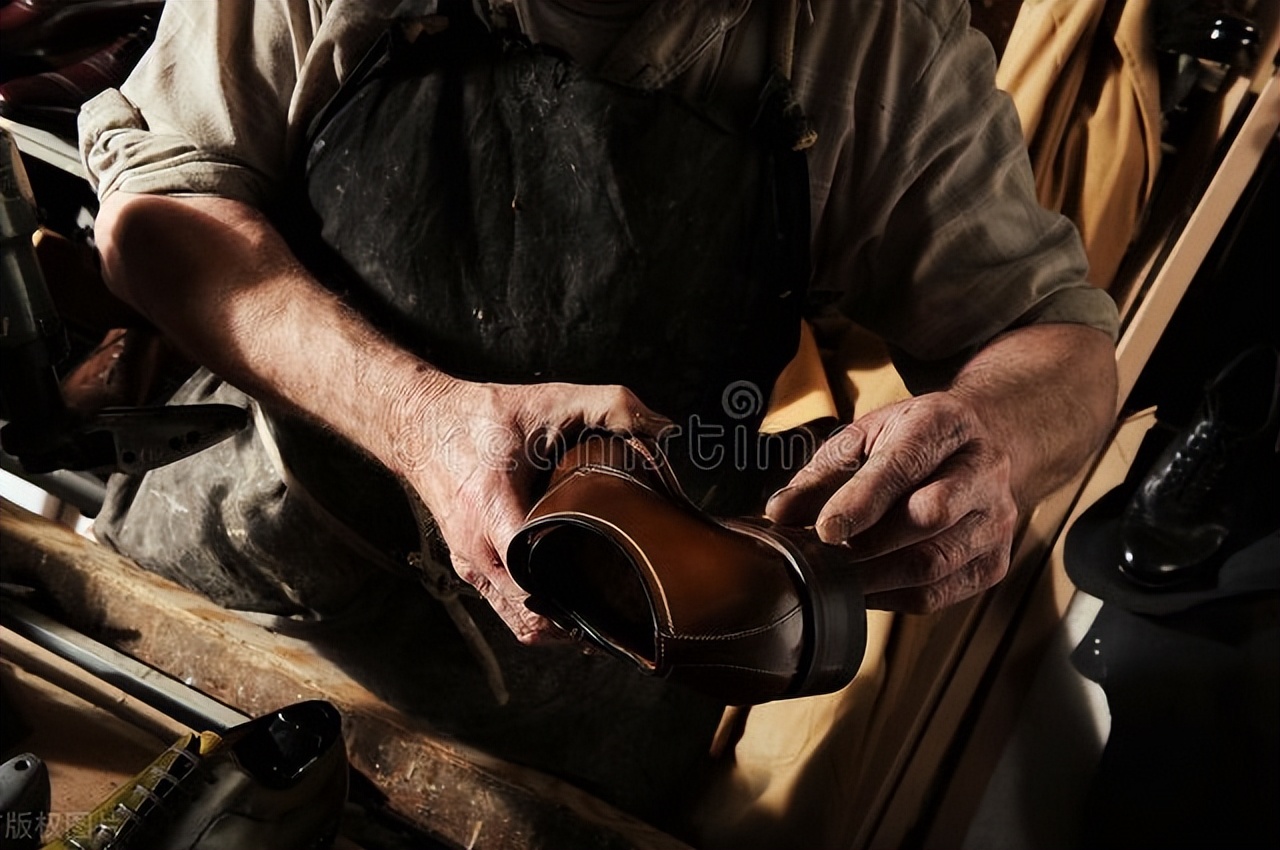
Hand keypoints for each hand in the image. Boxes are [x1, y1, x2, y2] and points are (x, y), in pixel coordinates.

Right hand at [396, 379, 669, 642]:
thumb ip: (612, 406)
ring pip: (520, 624)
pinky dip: (540, 616)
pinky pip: (507, 611)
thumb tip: (663, 427)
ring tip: (607, 617)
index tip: (623, 595)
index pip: (537, 577)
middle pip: (534, 615)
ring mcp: (471, 565)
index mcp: (493, 511)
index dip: (581, 595)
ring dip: (561, 627)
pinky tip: (573, 606)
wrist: (421, 423)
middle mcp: (477, 549)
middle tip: (629, 614)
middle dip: (581, 620)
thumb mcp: (552, 401)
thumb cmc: (483, 417)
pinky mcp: (470, 569)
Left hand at [765, 391, 1019, 612]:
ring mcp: (995, 518)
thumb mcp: (864, 437)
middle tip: (824, 557)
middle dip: (869, 543)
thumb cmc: (912, 441)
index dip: (861, 501)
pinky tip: (865, 587)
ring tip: (836, 575)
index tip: (824, 530)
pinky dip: (893, 597)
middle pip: (929, 516)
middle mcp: (982, 469)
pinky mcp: (995, 561)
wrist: (982, 444)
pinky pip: (940, 593)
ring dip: (876, 576)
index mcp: (944, 423)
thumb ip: (820, 475)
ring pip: (935, 562)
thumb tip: (779, 513)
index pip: (904, 465)